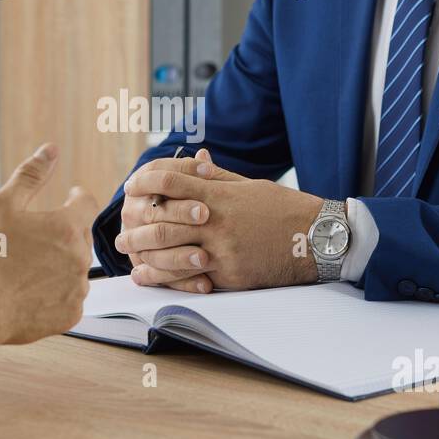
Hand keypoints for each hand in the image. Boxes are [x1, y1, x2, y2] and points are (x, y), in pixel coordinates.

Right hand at [0, 143, 98, 347]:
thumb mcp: (3, 205)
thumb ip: (31, 175)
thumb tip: (50, 150)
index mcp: (67, 227)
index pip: (87, 204)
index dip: (76, 199)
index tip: (70, 198)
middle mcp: (79, 258)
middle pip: (79, 238)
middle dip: (62, 234)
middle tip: (33, 240)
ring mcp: (77, 289)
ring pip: (75, 269)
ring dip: (60, 265)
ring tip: (28, 269)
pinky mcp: (70, 315)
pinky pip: (69, 298)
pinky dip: (55, 293)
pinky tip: (30, 291)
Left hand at [115, 149, 322, 292]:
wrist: (317, 238)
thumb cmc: (284, 209)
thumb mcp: (252, 186)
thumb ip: (220, 177)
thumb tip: (196, 161)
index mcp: (220, 195)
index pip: (172, 182)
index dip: (146, 181)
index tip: (131, 185)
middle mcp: (217, 222)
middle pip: (163, 220)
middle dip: (137, 224)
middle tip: (121, 230)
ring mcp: (223, 250)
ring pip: (171, 252)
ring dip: (144, 253)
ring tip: (129, 253)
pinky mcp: (230, 274)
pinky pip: (190, 277)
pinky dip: (164, 277)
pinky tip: (149, 276)